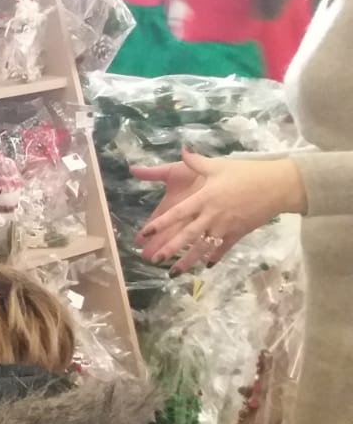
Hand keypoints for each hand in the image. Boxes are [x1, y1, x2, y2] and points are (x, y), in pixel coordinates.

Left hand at [135, 150, 305, 272]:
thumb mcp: (219, 165)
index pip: (178, 213)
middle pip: (188, 235)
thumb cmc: (247, 173)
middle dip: (171, 249)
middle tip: (154, 260)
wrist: (278, 185)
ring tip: (173, 273)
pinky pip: (223, 249)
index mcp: (205, 198)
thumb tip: (182, 150)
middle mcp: (212, 215)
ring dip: (188, 261)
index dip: (161, 223)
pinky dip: (214, 257)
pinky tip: (206, 266)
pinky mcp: (238, 233)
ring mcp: (225, 226)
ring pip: (203, 247)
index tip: (145, 233)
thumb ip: (197, 162)